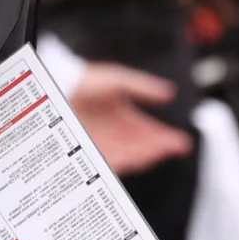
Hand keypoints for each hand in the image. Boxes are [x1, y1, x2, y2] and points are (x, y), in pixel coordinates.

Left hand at [69, 63, 194, 176]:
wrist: (58, 88)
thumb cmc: (83, 80)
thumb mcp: (116, 78)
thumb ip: (142, 85)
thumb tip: (169, 92)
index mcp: (123, 116)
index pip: (148, 131)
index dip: (165, 137)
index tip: (180, 142)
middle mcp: (115, 132)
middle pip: (143, 145)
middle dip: (162, 147)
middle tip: (178, 148)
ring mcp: (103, 143)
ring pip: (131, 154)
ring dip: (148, 154)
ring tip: (162, 151)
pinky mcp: (92, 152)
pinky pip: (115, 160)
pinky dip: (129, 159)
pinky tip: (141, 156)